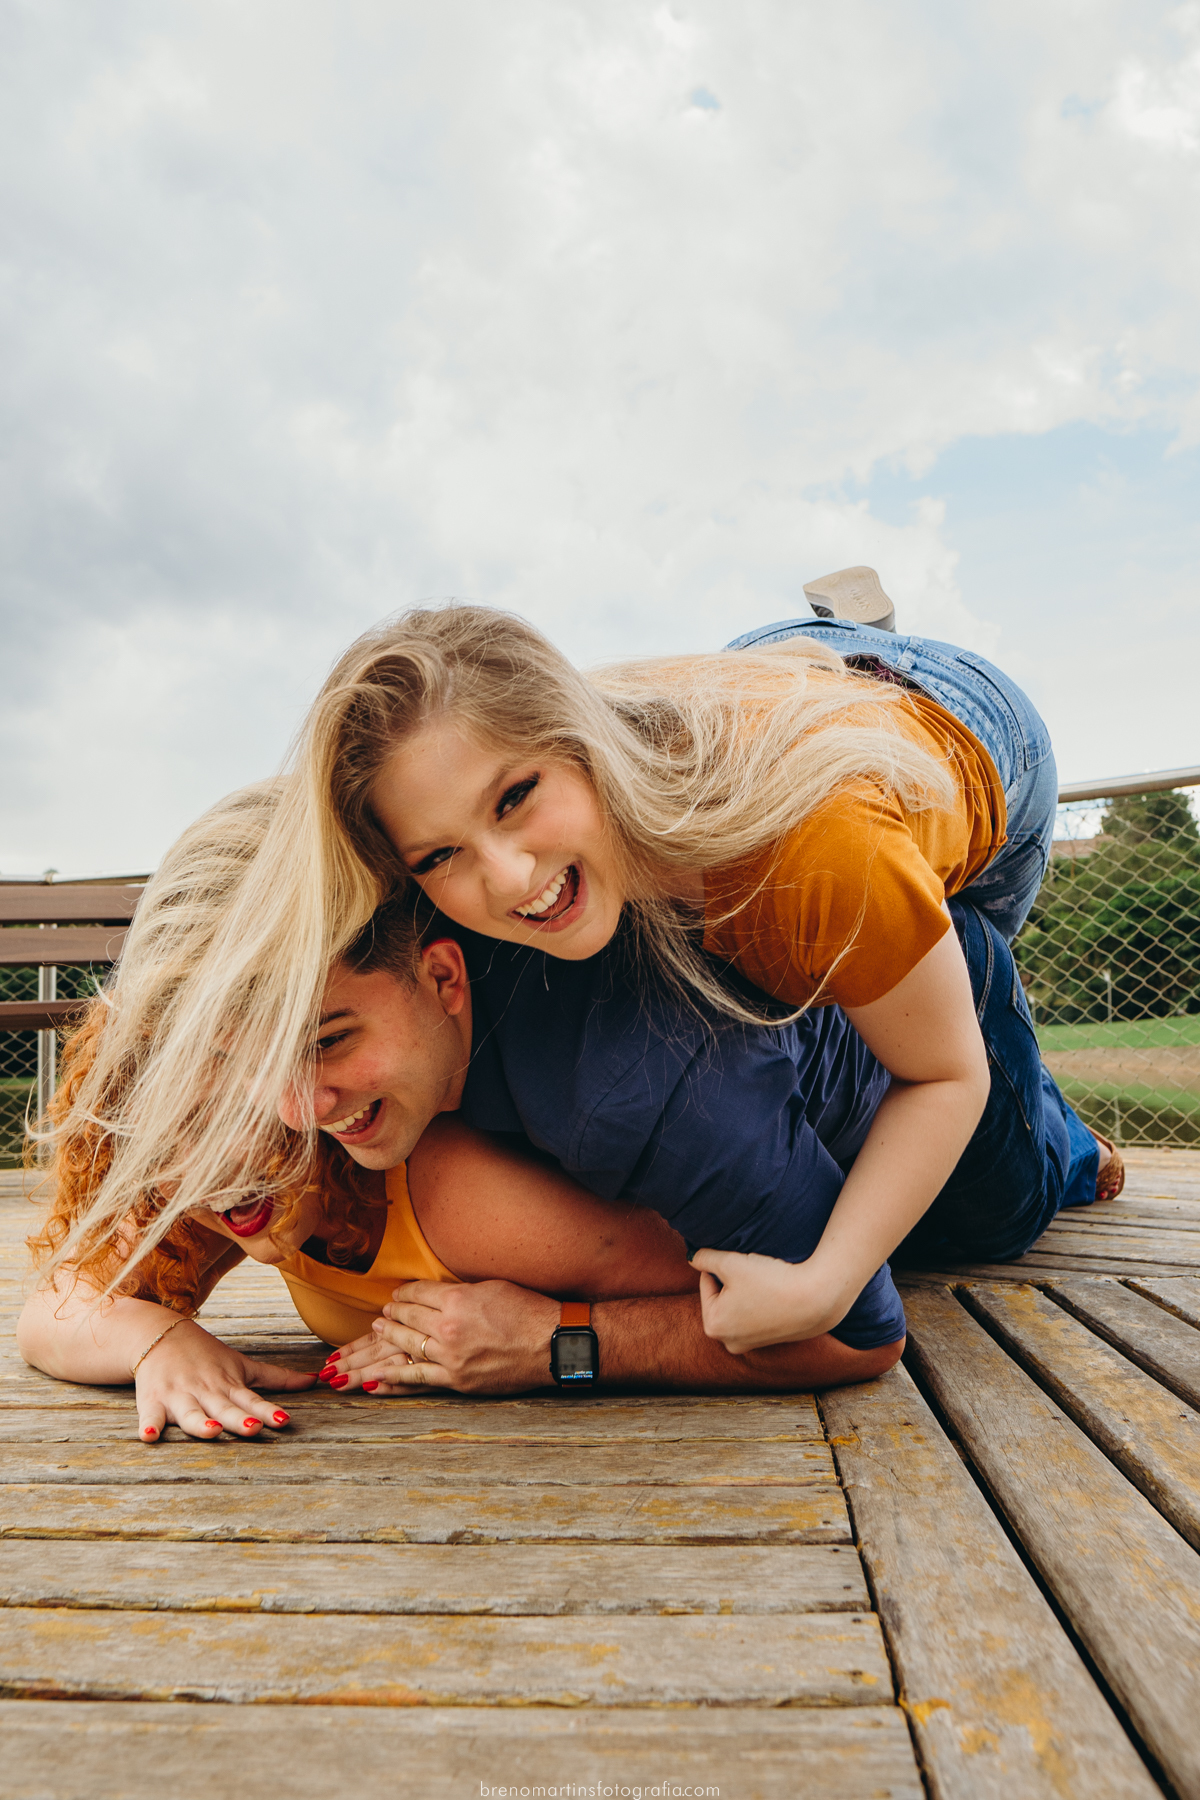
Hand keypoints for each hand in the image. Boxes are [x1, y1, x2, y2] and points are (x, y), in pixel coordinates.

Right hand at [134, 1320, 315, 1442]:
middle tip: (254, 1429)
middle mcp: (206, 1391)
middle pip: (224, 1409)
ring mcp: (179, 1396)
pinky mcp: (152, 1401)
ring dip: (200, 1423)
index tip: (284, 1421)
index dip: (268, 1411)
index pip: (252, 1400)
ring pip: (190, 1414)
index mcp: (228, 1385)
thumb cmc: (206, 1356)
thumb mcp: (243, 1365)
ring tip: (211, 1431)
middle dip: (238, 1420)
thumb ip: (277, 1378)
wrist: (159, 1334)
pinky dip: (149, 1425)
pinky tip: (149, 1436)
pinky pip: (150, 1416)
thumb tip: (314, 1380)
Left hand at [323, 1279, 560, 1394]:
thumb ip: (460, 1291)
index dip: (404, 1292)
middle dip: (393, 1312)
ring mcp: (450, 1357)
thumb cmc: (527, 1310)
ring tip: (378, 1329)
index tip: (398, 1293)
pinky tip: (377, 1374)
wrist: (550, 1345)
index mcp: (458, 1299)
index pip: (418, 1292)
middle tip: (384, 1311)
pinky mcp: (456, 1380)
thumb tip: (437, 1294)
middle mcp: (449, 1327)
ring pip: (407, 1345)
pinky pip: (417, 1378)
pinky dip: (394, 1377)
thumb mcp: (492, 1287)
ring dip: (389, 1336)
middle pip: (408, 1317)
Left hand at [690, 1248, 840, 1352]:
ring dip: (747, 1292)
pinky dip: (761, 1304)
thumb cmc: (770, 1280)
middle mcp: (728, 1342)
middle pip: (722, 1297)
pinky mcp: (768, 1343)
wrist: (816, 1299)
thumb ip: (704, 1258)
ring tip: (766, 1285)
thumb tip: (693, 1258)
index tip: (745, 1266)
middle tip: (755, 1275)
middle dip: (733, 1282)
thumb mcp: (730, 1262)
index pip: (708, 1280)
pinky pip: (755, 1316)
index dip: (725, 1266)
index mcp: (713, 1325)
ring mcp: (749, 1345)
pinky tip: (775, 1296)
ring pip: (738, 1306)